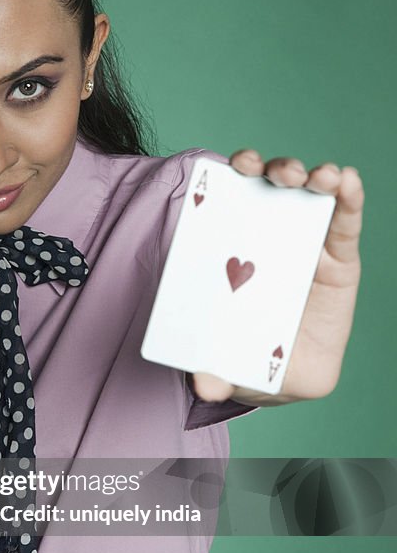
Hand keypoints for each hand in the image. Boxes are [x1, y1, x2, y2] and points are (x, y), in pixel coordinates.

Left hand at [190, 149, 364, 406]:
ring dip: (312, 176)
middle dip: (270, 170)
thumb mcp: (222, 362)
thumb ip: (210, 370)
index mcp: (234, 249)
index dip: (230, 179)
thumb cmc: (242, 353)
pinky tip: (346, 181)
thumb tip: (204, 385)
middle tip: (264, 168)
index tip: (229, 167)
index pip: (231, 202)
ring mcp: (306, 244)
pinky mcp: (339, 258)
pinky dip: (349, 197)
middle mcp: (269, 237)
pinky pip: (345, 223)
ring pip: (309, 198)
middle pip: (270, 190)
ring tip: (317, 176)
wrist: (282, 377)